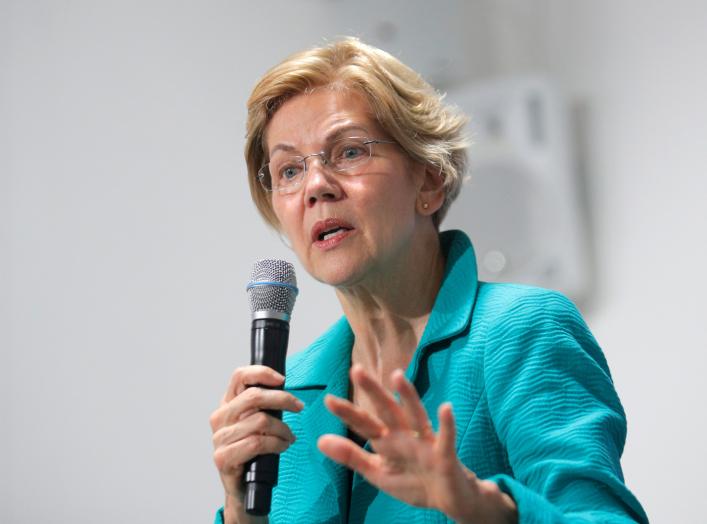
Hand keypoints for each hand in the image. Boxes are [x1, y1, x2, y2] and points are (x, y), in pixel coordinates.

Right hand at [210, 365, 303, 523]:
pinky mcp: (223, 457)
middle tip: (299, 406)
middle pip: (254, 396)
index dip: (261, 373)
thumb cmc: (252, 452)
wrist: (242, 488)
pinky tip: (283, 446)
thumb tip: (284, 387)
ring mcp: (219, 438)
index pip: (239, 376)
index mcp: (227, 404)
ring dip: (283, 428)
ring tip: (289, 437)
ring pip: (260, 421)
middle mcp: (220, 417)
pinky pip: (258, 443)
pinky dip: (277, 443)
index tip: (282, 379)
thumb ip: (263, 405)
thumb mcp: (257, 423)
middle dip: (283, 399)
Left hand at [317, 365, 516, 522]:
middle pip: (386, 410)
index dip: (347, 413)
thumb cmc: (413, 482)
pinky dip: (447, 424)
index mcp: (388, 440)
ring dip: (407, 396)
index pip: (365, 423)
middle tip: (356, 370)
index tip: (328, 399)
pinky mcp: (445, 454)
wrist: (449, 501)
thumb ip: (351, 456)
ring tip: (397, 377)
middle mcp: (405, 435)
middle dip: (373, 391)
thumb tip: (320, 440)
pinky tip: (445, 408)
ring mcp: (425, 443)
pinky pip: (446, 437)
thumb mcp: (378, 472)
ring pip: (415, 415)